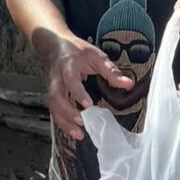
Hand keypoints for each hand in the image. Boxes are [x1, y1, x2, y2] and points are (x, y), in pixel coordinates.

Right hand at [33, 29, 132, 143]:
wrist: (53, 45)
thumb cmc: (76, 50)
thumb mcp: (95, 55)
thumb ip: (110, 70)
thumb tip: (128, 84)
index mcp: (68, 66)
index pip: (70, 81)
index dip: (78, 93)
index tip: (88, 105)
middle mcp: (57, 79)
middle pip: (56, 97)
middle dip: (67, 112)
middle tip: (81, 123)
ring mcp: (52, 87)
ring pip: (53, 106)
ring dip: (64, 122)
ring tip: (78, 134)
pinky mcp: (52, 95)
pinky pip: (54, 110)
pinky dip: (62, 122)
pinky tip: (74, 131)